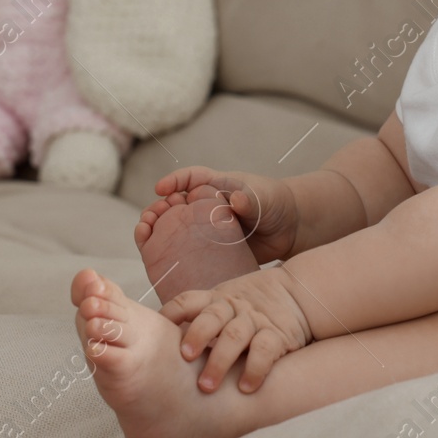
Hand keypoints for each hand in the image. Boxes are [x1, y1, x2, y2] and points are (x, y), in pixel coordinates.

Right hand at [148, 166, 299, 264]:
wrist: (290, 229)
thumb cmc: (276, 203)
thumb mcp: (264, 198)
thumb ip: (250, 199)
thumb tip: (235, 199)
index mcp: (217, 186)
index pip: (191, 178)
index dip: (174, 181)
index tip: (161, 188)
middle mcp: (207, 206)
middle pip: (175, 204)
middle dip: (159, 208)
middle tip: (152, 216)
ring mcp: (207, 228)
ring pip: (176, 227)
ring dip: (159, 229)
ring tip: (147, 234)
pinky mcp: (211, 250)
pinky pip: (187, 250)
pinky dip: (171, 252)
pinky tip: (161, 259)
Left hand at [161, 268, 311, 393]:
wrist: (300, 294)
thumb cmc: (254, 306)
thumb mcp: (226, 303)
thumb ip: (202, 319)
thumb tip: (163, 348)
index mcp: (216, 299)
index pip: (188, 301)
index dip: (171, 315)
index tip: (158, 333)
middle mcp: (234, 308)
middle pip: (211, 318)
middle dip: (197, 337)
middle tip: (184, 358)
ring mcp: (256, 321)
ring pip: (235, 336)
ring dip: (220, 361)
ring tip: (207, 386)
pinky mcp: (278, 335)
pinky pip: (265, 351)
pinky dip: (254, 370)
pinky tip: (246, 388)